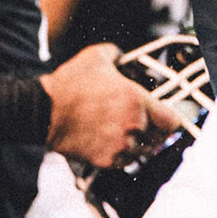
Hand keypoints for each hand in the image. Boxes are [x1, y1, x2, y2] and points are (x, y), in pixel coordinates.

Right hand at [41, 43, 179, 167]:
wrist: (44, 111)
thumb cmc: (70, 84)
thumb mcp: (97, 56)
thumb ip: (117, 55)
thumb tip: (122, 56)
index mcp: (136, 100)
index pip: (171, 121)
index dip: (171, 121)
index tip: (167, 119)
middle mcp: (132, 124)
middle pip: (159, 139)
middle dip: (154, 133)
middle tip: (145, 127)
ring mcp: (118, 144)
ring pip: (141, 152)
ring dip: (138, 145)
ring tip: (126, 134)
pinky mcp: (104, 159)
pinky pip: (123, 163)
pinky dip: (122, 156)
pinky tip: (113, 144)